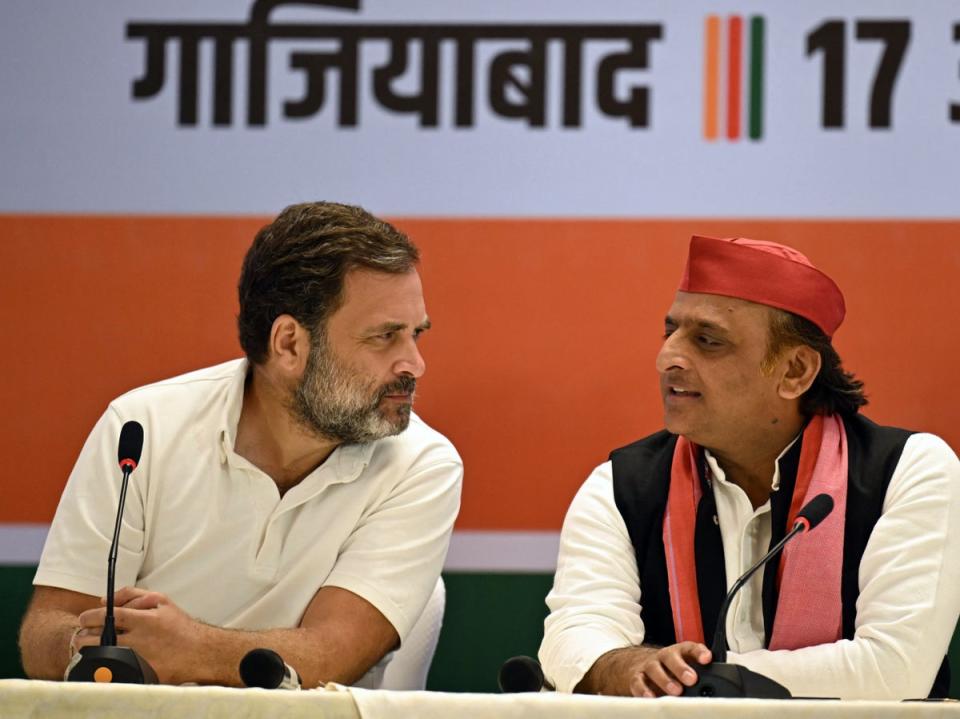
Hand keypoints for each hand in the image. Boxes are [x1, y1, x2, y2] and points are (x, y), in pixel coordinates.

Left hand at [76, 587, 209, 683]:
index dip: (89, 617)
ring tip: (91, 647)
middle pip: (97, 638)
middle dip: (84, 636)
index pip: (107, 616)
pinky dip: (103, 664)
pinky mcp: (138, 673)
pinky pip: (112, 669)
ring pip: (100, 656)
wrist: (198, 651)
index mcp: (143, 619)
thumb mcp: (161, 600)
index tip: (84, 619)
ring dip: (90, 651)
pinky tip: (104, 660)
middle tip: (83, 635)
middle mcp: (138, 639)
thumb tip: (105, 600)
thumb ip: (132, 594)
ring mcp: (136, 658)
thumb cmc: (179, 625)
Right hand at [628, 642, 711, 696]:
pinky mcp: (636, 677)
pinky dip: (644, 690)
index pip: (689, 648)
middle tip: (691, 679)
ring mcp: (649, 666)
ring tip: (676, 691)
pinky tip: (651, 697)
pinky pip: (638, 682)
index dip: (698, 652)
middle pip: (670, 657)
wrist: (638, 663)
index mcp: (677, 652)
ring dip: (665, 680)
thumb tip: (716, 685)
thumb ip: (698, 672)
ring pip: (654, 669)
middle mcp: (663, 657)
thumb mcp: (683, 665)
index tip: (707, 658)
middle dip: (681, 668)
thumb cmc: (667, 667)